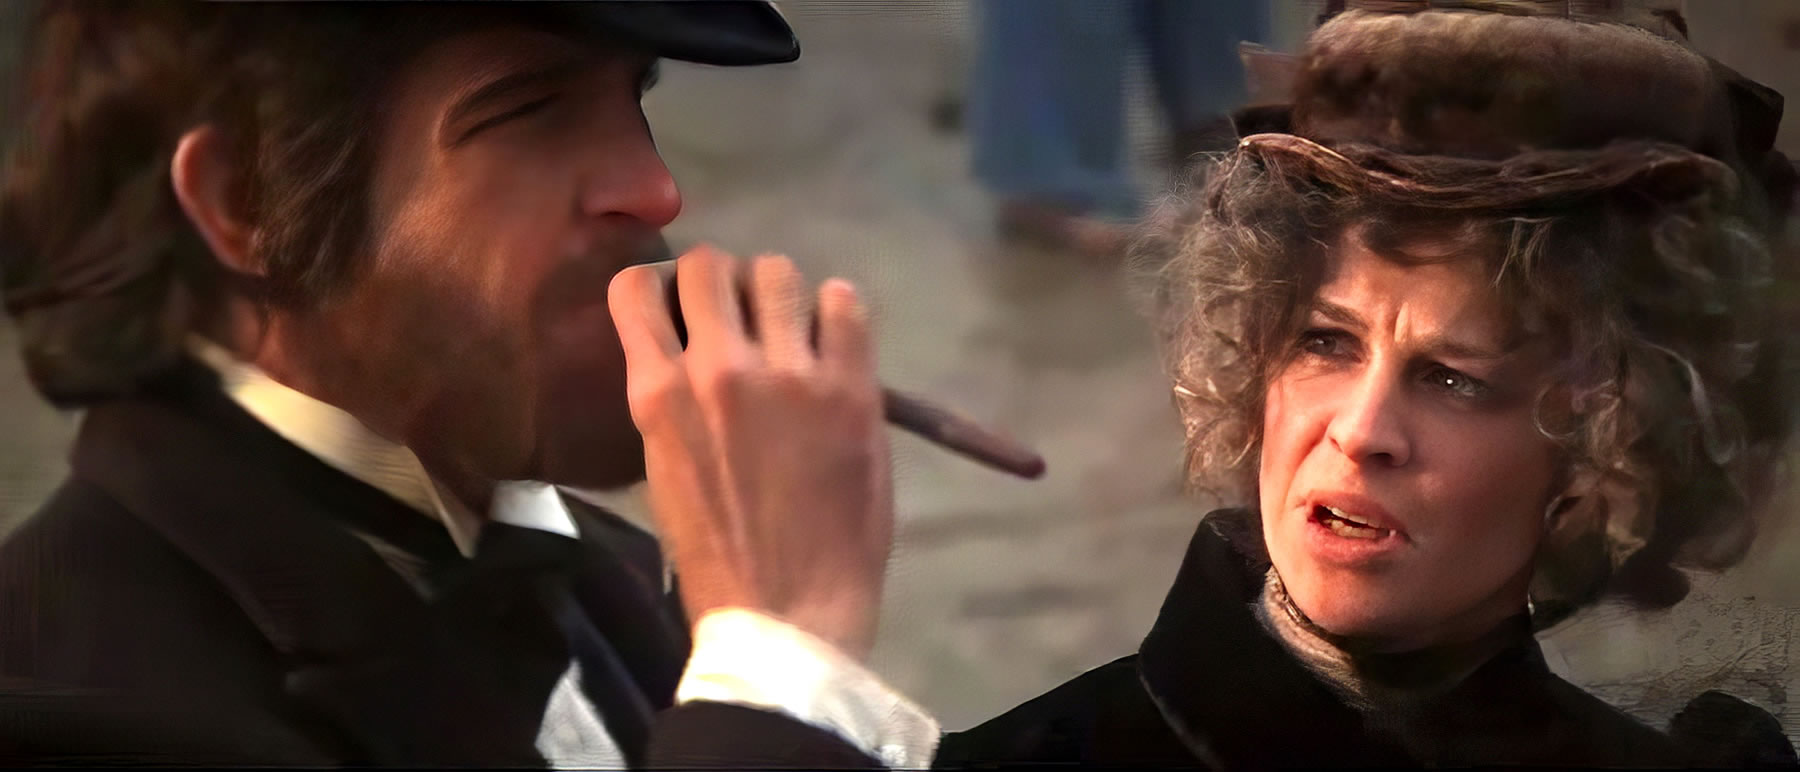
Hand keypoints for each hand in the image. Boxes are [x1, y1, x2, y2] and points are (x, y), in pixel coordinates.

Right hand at [606, 246, 893, 658]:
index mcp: (658, 393)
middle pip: (712, 265)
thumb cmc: (717, 554)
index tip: (682, 305)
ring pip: (779, 272)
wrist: (787, 610)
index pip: (638, 287)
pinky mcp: (851, 387)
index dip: (662, 286)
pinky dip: (838, 311)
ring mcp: (790, 374)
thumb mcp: (664, 468)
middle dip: (723, 281)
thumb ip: (671, 398)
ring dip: (781, 294)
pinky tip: (834, 342)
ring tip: (792, 329)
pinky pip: (844, 302)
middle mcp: (718, 367)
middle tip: (743, 315)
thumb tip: (685, 347)